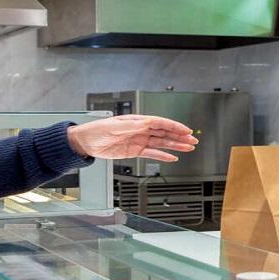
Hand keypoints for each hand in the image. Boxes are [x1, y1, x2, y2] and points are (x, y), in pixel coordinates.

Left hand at [67, 115, 198, 160]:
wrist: (85, 142)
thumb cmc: (96, 131)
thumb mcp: (113, 127)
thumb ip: (131, 126)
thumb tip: (146, 123)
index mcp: (137, 121)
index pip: (160, 123)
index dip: (174, 126)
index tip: (185, 130)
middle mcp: (140, 130)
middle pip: (164, 133)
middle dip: (179, 136)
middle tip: (193, 140)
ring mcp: (138, 141)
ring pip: (161, 143)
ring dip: (175, 146)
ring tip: (188, 148)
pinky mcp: (134, 151)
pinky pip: (152, 153)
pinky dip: (163, 156)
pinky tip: (172, 157)